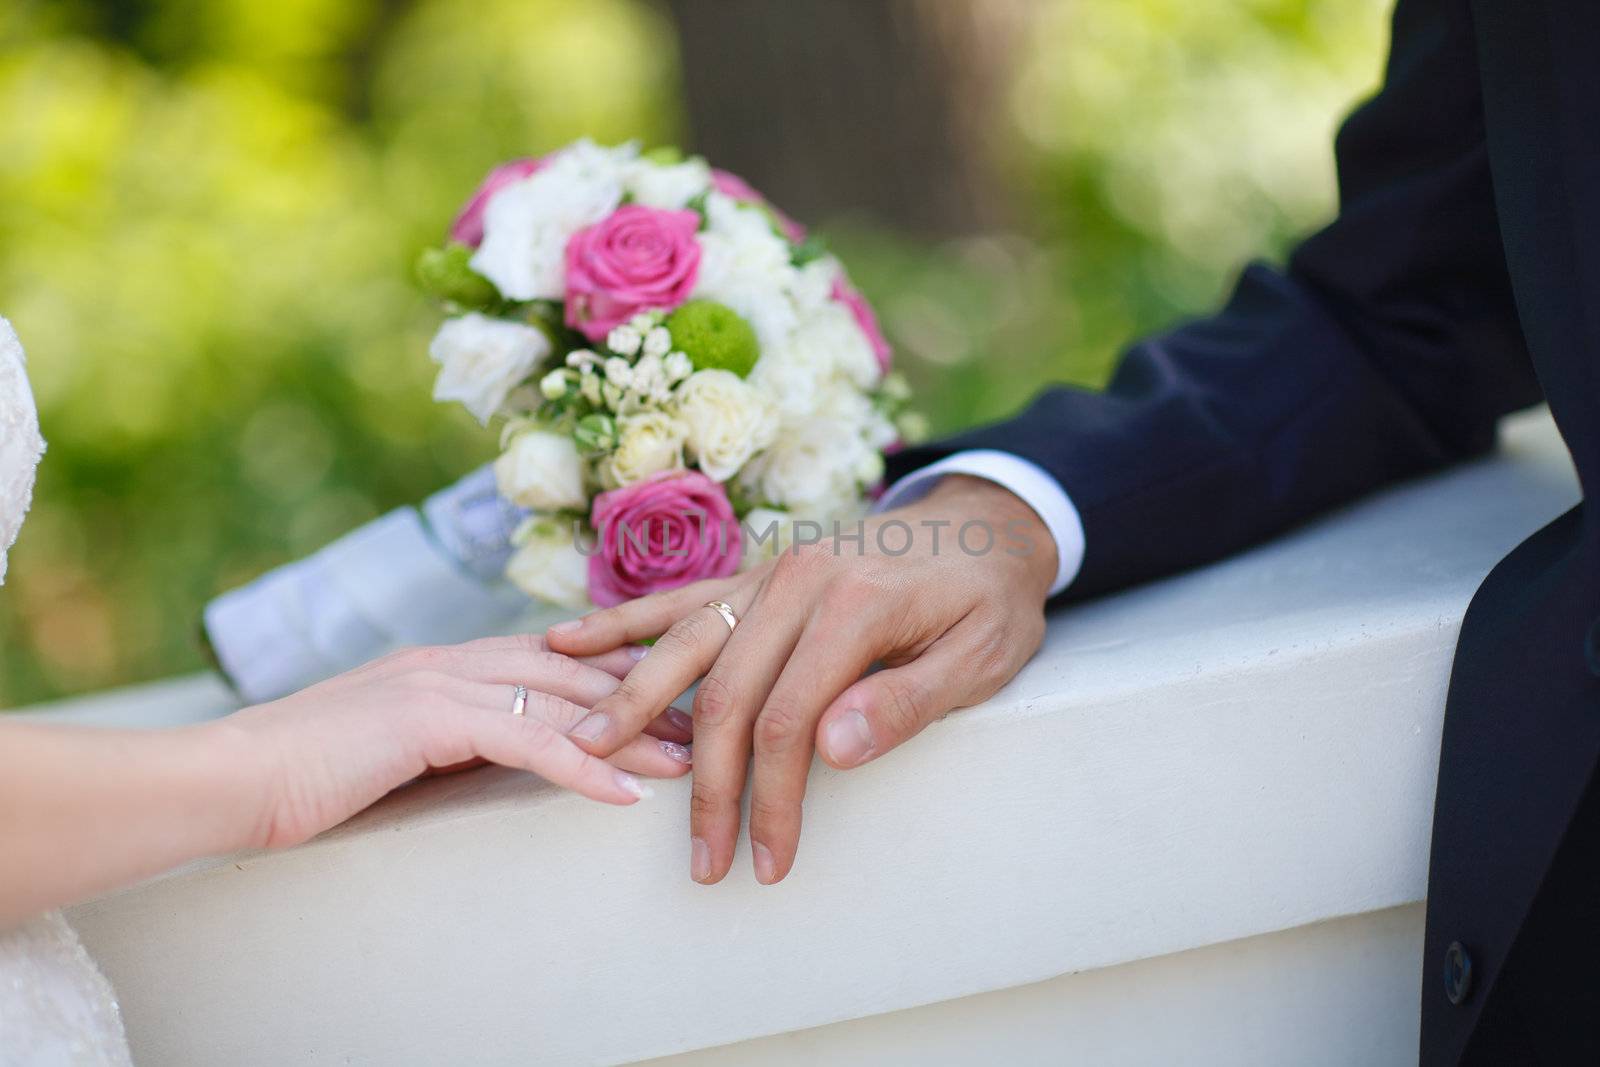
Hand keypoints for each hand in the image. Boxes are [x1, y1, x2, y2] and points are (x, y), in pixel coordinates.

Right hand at [219, 632, 691, 849]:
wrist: (228, 777)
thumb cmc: (301, 773)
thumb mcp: (388, 748)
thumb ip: (441, 738)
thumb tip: (492, 754)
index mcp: (444, 662)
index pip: (551, 660)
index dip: (616, 676)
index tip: (671, 696)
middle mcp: (450, 660)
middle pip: (572, 674)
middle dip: (644, 697)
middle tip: (708, 721)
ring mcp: (438, 682)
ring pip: (560, 703)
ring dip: (631, 733)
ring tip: (690, 761)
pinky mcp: (425, 720)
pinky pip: (524, 741)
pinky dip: (580, 767)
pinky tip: (624, 795)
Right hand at [546, 476, 1055, 884]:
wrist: (986, 524)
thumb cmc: (989, 601)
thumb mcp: (980, 657)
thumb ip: (906, 702)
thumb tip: (831, 750)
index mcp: (854, 604)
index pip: (788, 720)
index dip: (771, 799)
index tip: (766, 860)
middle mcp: (799, 580)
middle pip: (727, 693)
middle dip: (707, 785)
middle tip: (700, 858)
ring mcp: (771, 571)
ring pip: (686, 644)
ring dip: (633, 702)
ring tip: (583, 749)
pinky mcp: (758, 573)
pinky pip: (682, 600)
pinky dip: (624, 623)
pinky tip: (568, 641)